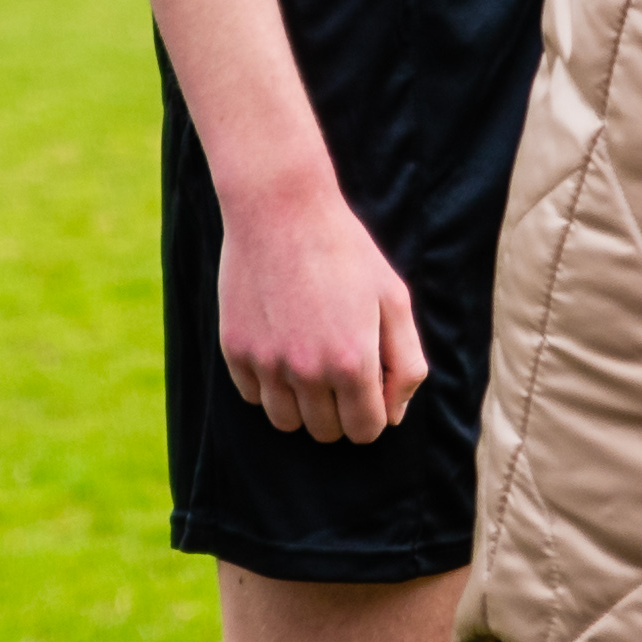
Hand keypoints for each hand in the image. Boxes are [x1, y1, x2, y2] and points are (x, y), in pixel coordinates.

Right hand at [210, 170, 427, 445]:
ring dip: (303, 405)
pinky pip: (253, 395)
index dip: (374, 414)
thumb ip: (405, 361)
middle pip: (325, 431)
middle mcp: (307, 372)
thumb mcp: (393, 298)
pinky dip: (269, 384)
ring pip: (285, 422)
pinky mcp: (235, 350)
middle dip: (340, 411)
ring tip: (311, 363)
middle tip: (342, 370)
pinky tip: (282, 345)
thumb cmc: (345, 251)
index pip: (365, 429)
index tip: (371, 389)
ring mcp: (266, 363)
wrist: (281, 209)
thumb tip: (394, 413)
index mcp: (352, 362)